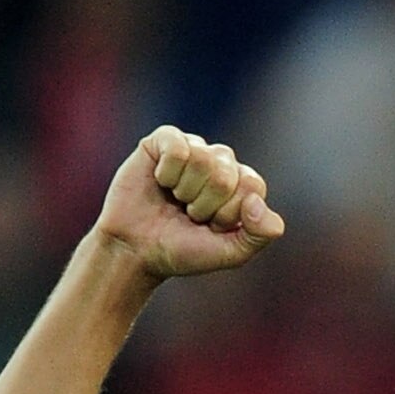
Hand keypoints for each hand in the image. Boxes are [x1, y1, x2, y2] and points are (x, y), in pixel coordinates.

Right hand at [94, 127, 284, 279]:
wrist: (137, 250)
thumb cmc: (183, 251)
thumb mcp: (228, 254)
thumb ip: (257, 236)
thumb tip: (257, 203)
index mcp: (242, 186)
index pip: (252, 186)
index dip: (229, 214)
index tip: (212, 227)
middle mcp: (221, 162)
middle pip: (225, 174)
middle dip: (204, 205)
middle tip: (189, 215)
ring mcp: (194, 148)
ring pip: (201, 159)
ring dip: (184, 190)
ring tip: (175, 200)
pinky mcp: (166, 140)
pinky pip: (177, 147)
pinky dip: (167, 173)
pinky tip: (160, 181)